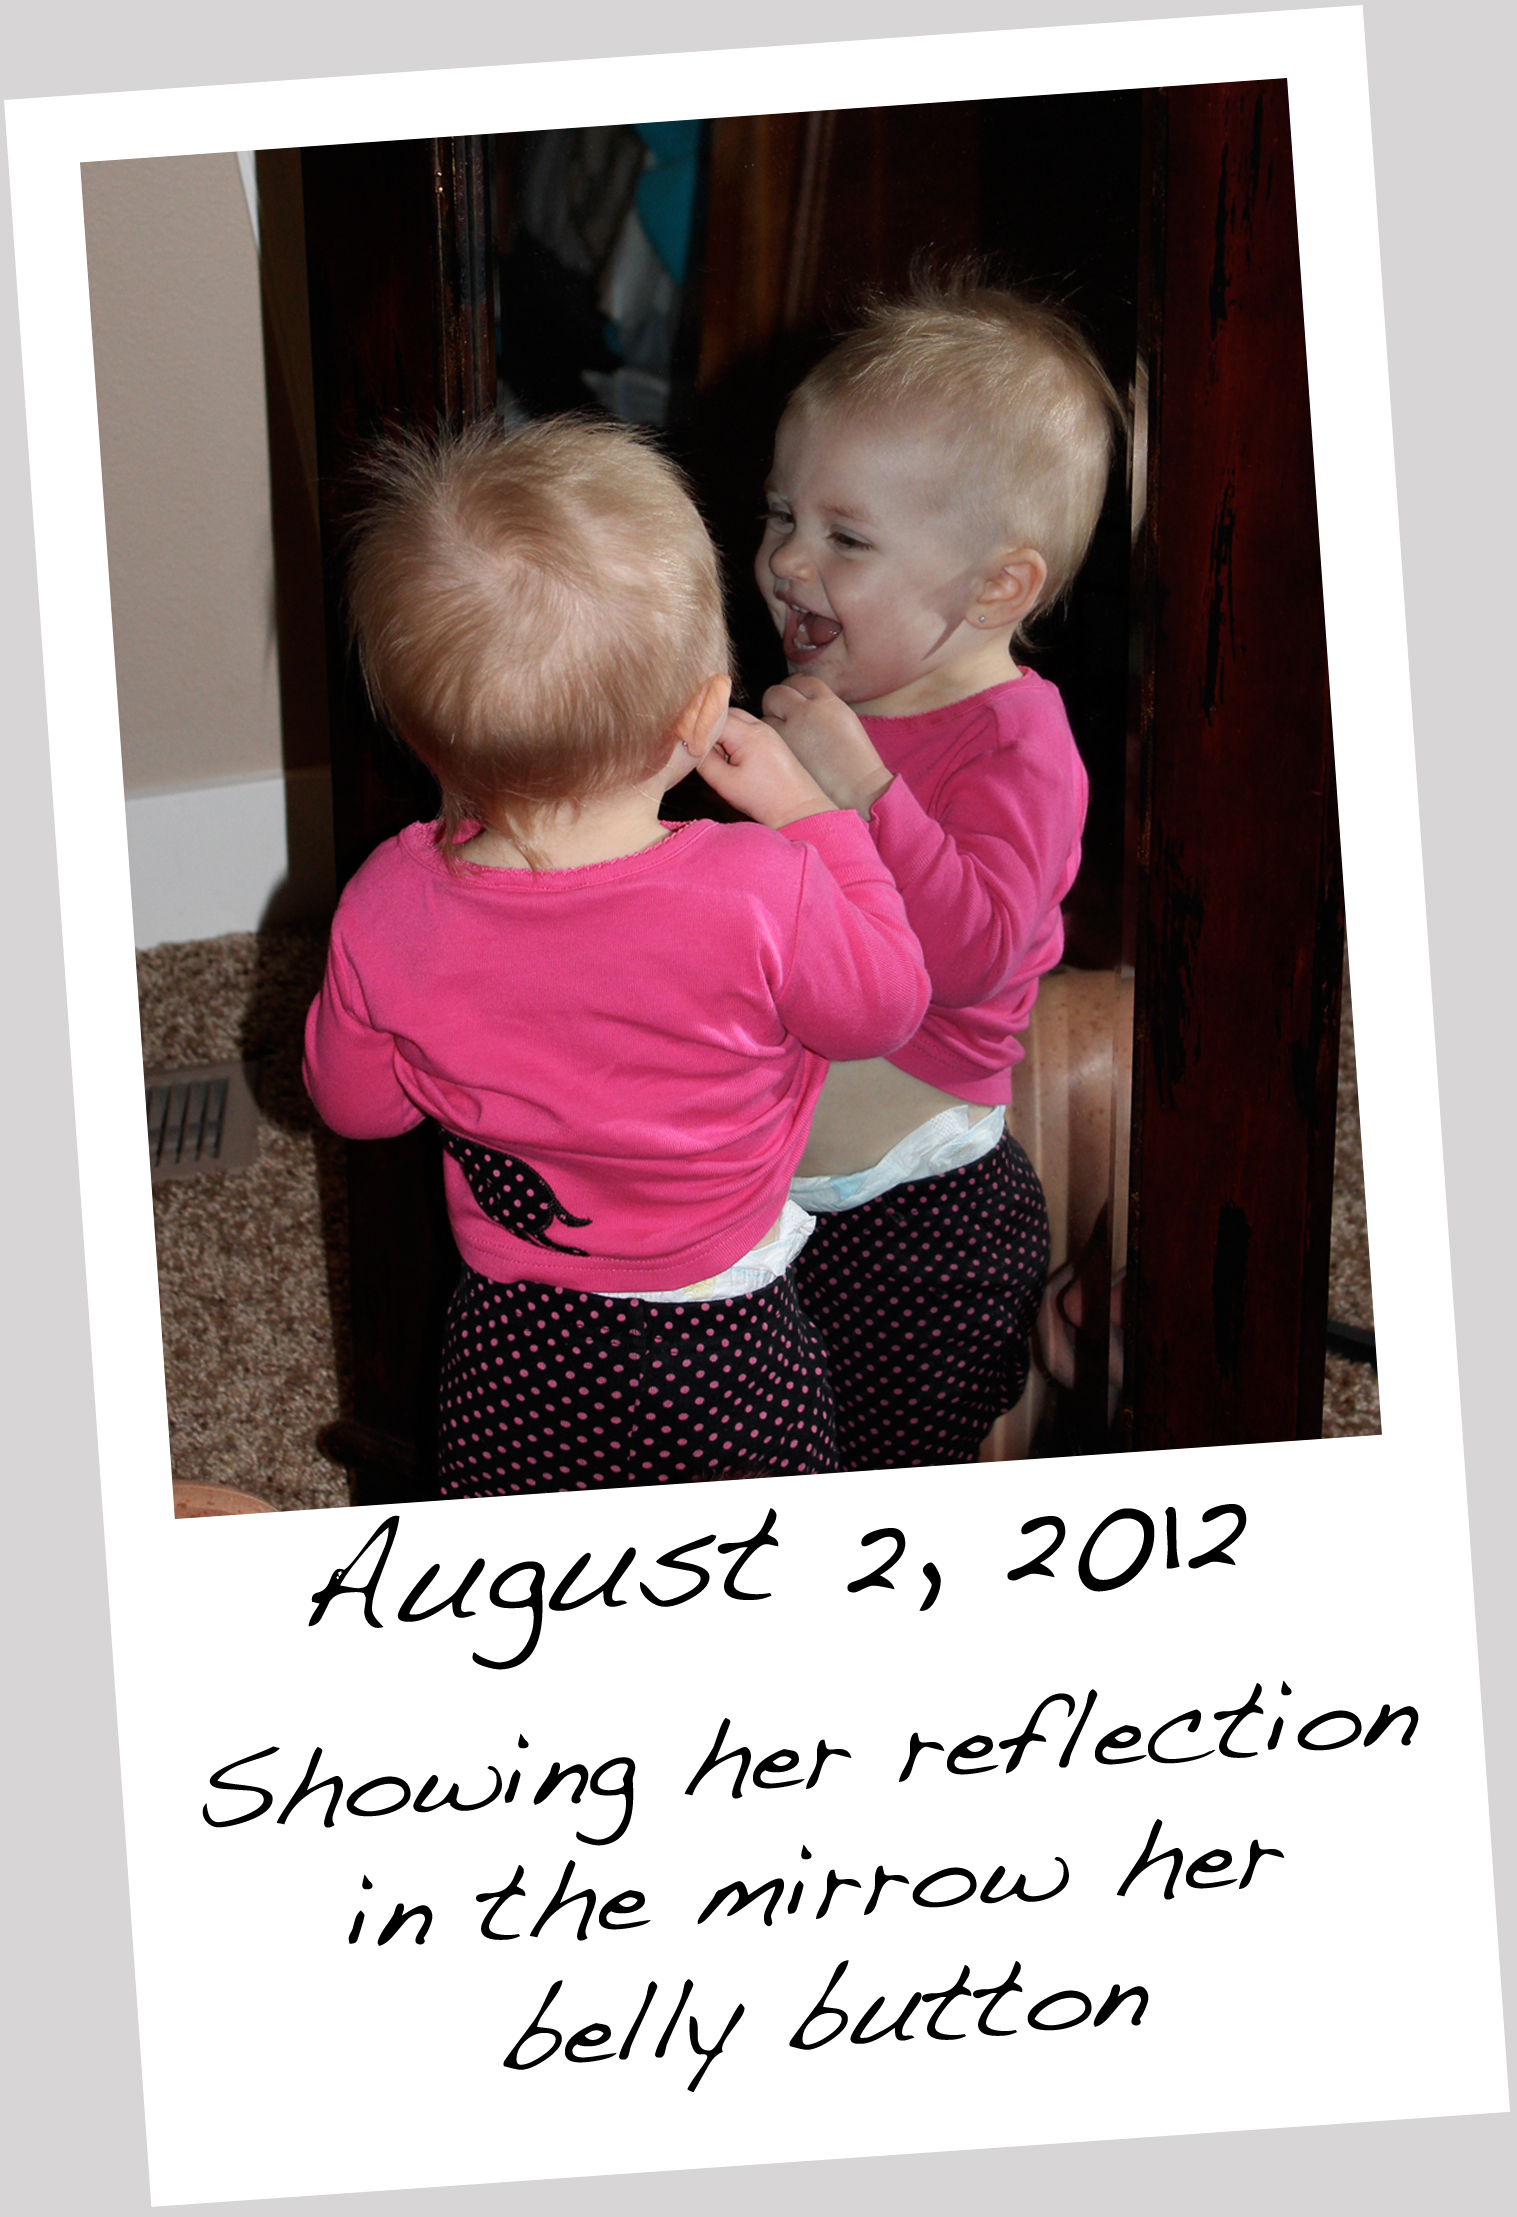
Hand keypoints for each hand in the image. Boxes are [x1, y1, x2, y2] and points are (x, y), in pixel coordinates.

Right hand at [696, 706, 836, 827]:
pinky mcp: (772, 741)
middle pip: (725, 713)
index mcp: (747, 734)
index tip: (686, 743)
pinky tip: (732, 759)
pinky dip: (734, 738)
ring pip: (736, 720)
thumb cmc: (764, 799)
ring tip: (717, 757)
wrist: (798, 809)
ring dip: (722, 733)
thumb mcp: (725, 783)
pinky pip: (747, 729)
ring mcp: (768, 732)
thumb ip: (704, 761)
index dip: (697, 728)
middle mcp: (759, 726)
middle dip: (709, 728)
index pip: (713, 718)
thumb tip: (691, 746)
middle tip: (700, 751)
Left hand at [760, 676, 892, 815]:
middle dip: (777, 704)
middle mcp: (805, 711)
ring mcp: (788, 731)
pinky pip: (762, 737)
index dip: (795, 690)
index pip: (801, 682)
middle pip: (777, 693)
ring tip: (783, 740)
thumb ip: (822, 706)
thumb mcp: (844, 720)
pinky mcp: (777, 751)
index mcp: (827, 702)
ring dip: (768, 723)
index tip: (794, 700)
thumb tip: (802, 701)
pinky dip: (765, 741)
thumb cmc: (855, 762)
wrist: (856, 791)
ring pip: (764, 715)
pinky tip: (777, 753)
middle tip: (782, 719)